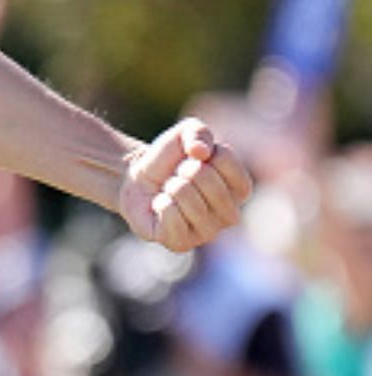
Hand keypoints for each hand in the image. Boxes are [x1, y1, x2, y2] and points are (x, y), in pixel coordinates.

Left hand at [119, 117, 252, 251]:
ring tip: (168, 189)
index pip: (228, 163)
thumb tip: (201, 152)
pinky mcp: (181, 243)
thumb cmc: (169, 159)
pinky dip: (161, 205)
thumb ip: (198, 132)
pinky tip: (160, 204)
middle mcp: (230, 215)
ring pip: (192, 203)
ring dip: (172, 188)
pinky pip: (173, 221)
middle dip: (185, 171)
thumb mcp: (184, 134)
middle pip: (211, 184)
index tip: (193, 157)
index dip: (203, 153)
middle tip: (177, 174)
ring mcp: (207, 233)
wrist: (136, 178)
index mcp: (239, 190)